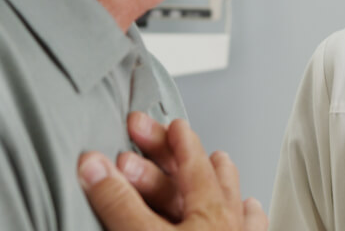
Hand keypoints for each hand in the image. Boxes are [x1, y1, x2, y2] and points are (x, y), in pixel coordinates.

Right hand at [78, 118, 266, 229]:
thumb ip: (120, 201)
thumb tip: (92, 164)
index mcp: (209, 210)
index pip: (188, 163)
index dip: (174, 141)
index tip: (170, 123)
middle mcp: (230, 224)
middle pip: (208, 177)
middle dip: (185, 154)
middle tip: (175, 138)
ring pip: (234, 202)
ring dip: (222, 181)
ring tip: (220, 163)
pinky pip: (252, 228)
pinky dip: (249, 216)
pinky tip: (251, 210)